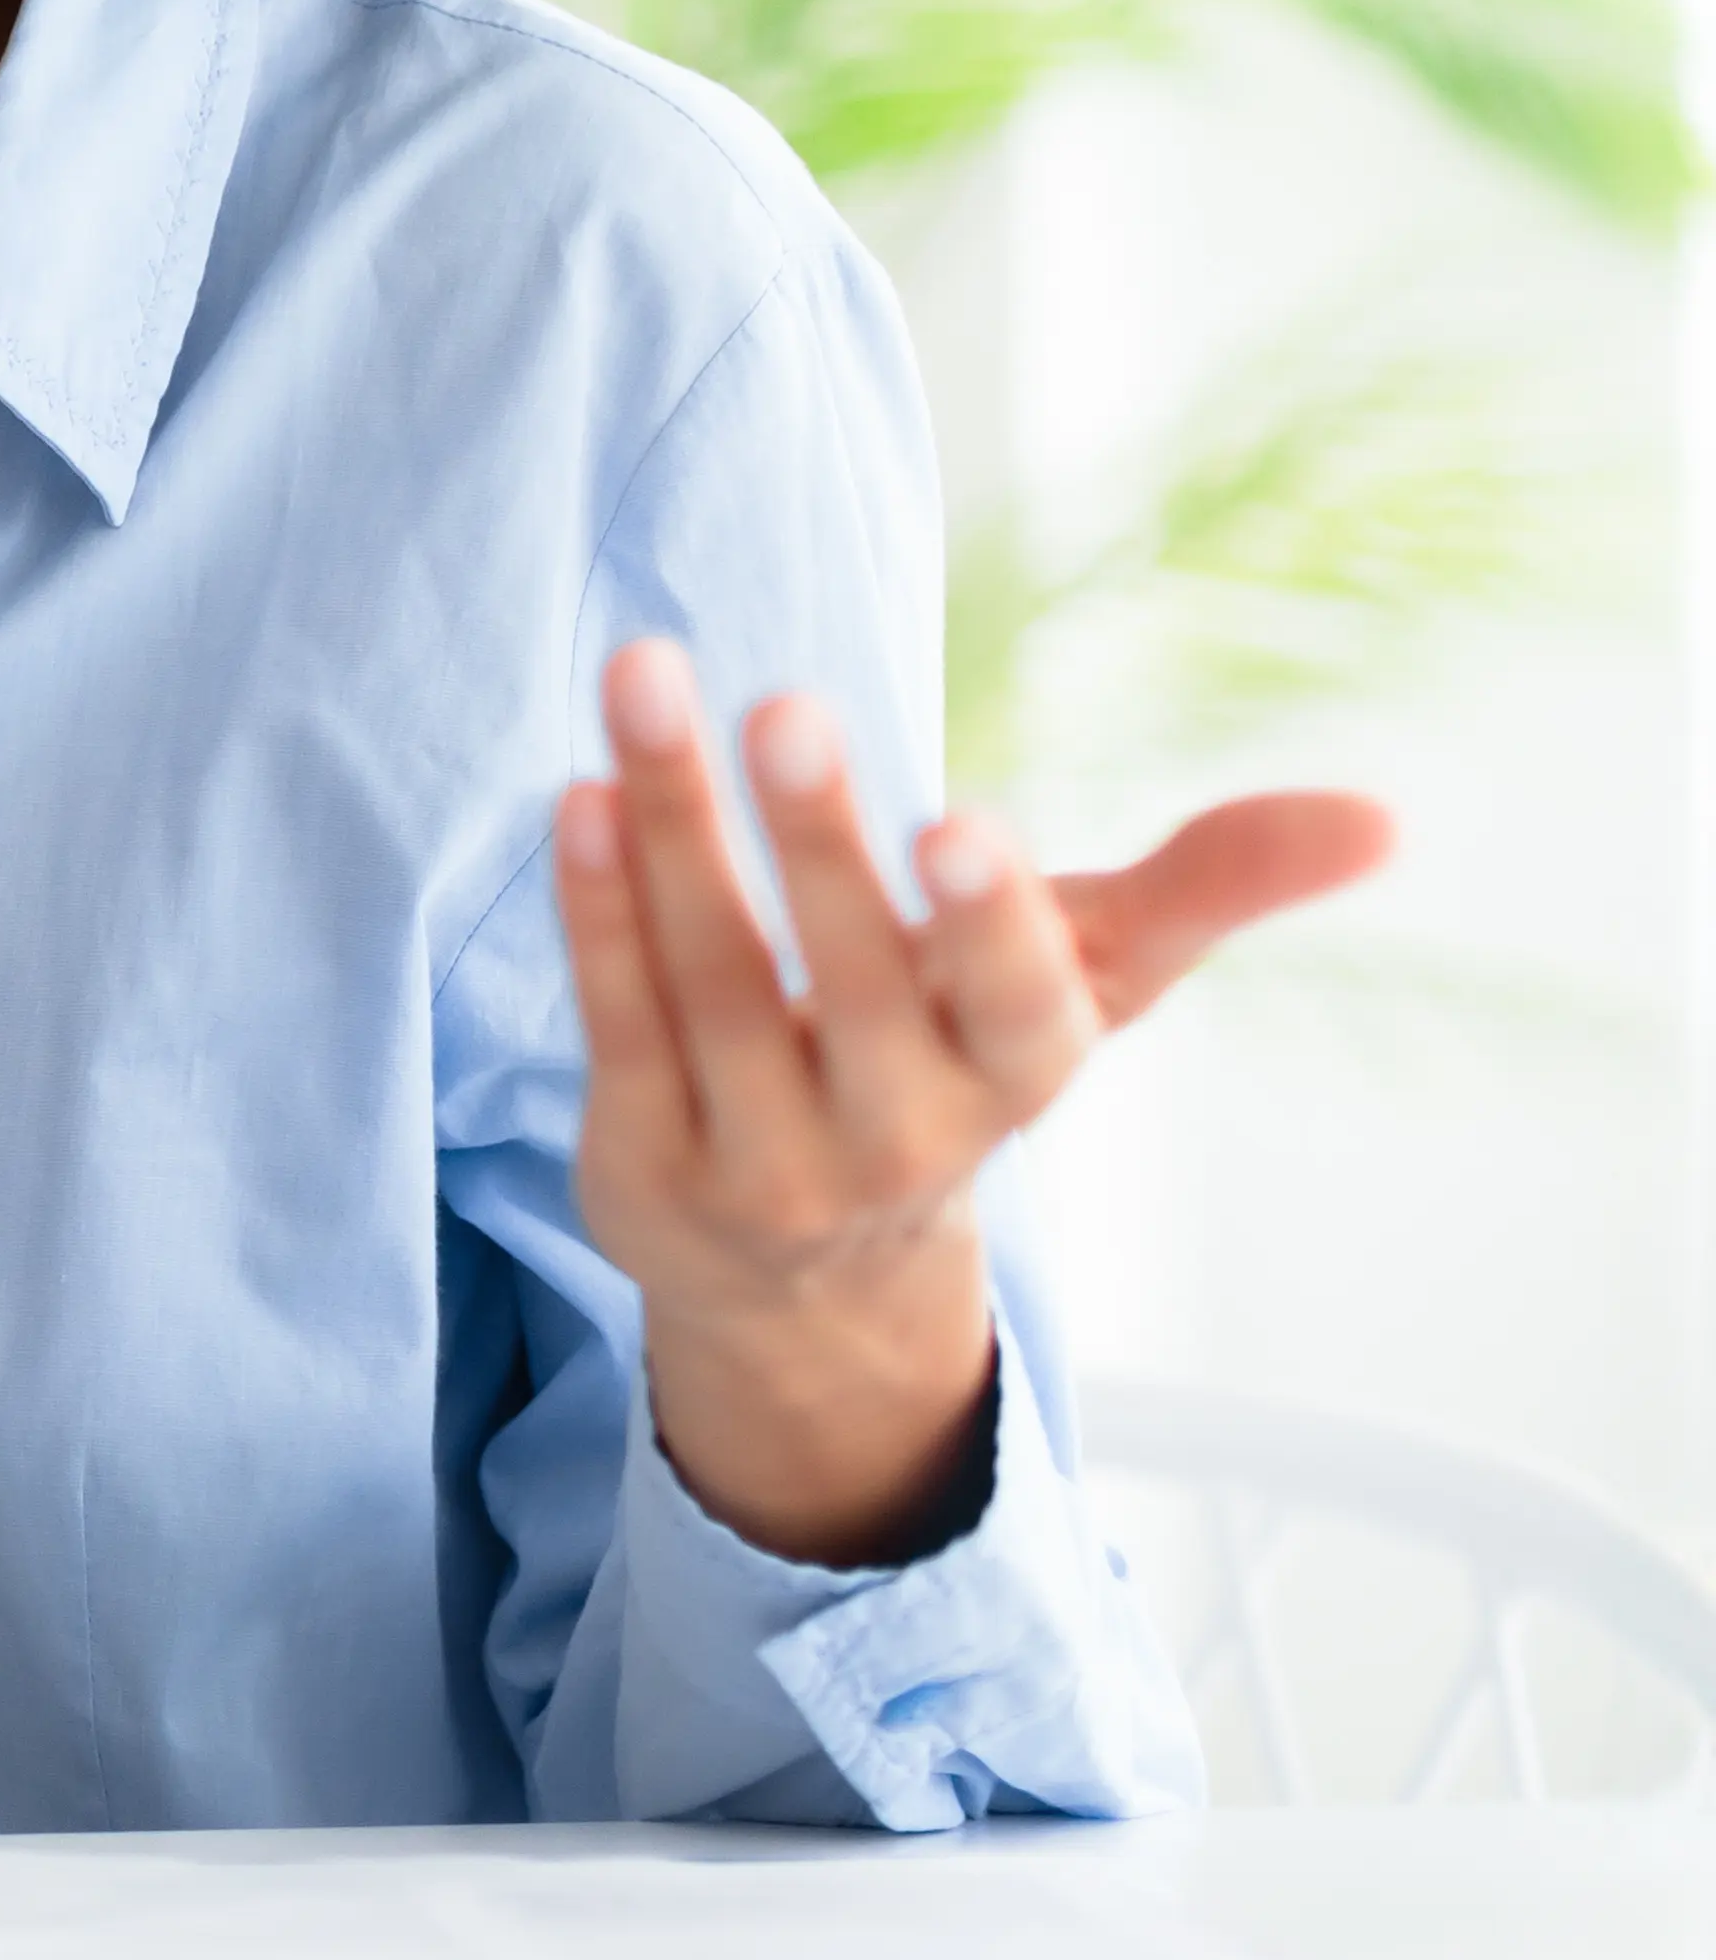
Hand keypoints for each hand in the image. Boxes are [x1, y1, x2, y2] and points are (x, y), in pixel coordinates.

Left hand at [555, 636, 1390, 1564]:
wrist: (805, 1277)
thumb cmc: (954, 1064)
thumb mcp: (1083, 983)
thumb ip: (1207, 890)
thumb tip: (1379, 819)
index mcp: (1013, 1078)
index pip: (1014, 1010)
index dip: (990, 925)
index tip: (964, 823)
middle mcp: (895, 1137)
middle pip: (847, 986)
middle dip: (819, 845)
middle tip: (787, 709)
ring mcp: (760, 1164)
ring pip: (709, 983)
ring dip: (674, 829)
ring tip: (645, 682)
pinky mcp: (639, 1165)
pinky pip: (615, 1022)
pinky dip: (595, 910)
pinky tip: (579, 795)